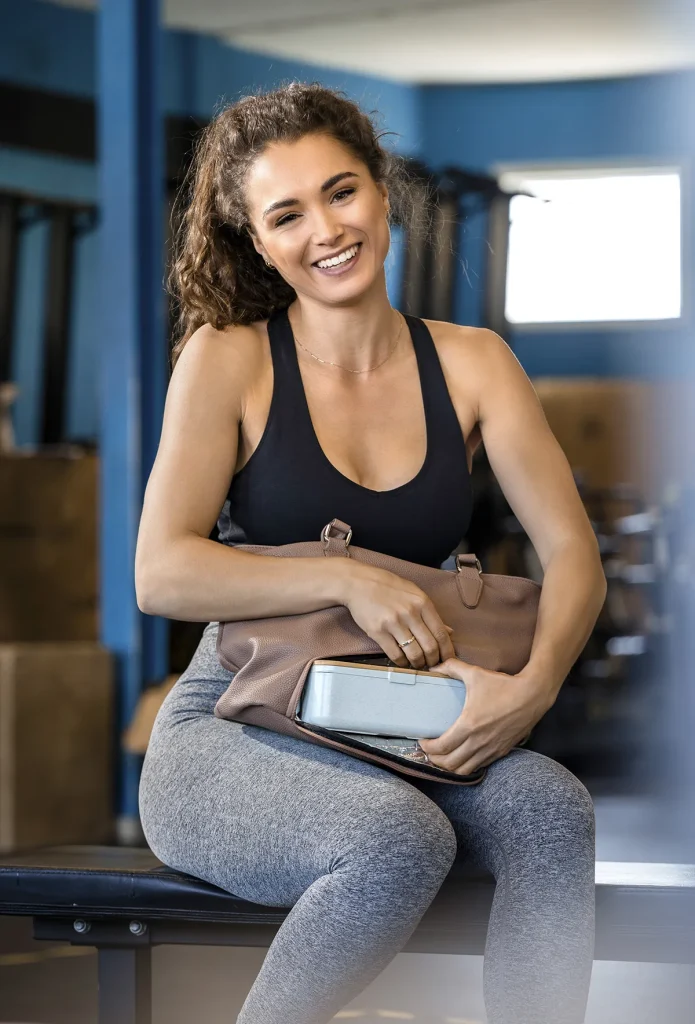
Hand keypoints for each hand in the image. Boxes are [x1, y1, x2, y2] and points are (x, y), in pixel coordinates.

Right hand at [341, 562, 455, 668]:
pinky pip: (395, 654)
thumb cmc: (387, 586)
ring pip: (414, 654)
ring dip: (418, 663)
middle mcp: (410, 613)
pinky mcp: (378, 632)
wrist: (358, 582)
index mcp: (422, 603)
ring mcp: (393, 623)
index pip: (441, 634)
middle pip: (430, 647)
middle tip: (432, 665)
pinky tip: (403, 661)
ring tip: (417, 664)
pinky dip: (402, 662)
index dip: (447, 651)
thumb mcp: (413, 593)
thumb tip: (449, 631)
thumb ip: (430, 613)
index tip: (447, 659)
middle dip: (434, 661)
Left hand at [417, 658, 550, 774]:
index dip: (428, 748)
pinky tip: (463, 755)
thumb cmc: (504, 685)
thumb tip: (434, 667)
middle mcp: (479, 742)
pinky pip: (480, 766)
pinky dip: (467, 765)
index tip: (422, 741)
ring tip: (443, 756)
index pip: (442, 747)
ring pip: (464, 770)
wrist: (533, 695)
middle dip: (435, 760)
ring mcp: (491, 749)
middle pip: (449, 764)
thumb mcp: (475, 673)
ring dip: (450, 767)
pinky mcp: (502, 751)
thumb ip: (452, 667)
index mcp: (469, 725)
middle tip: (429, 750)